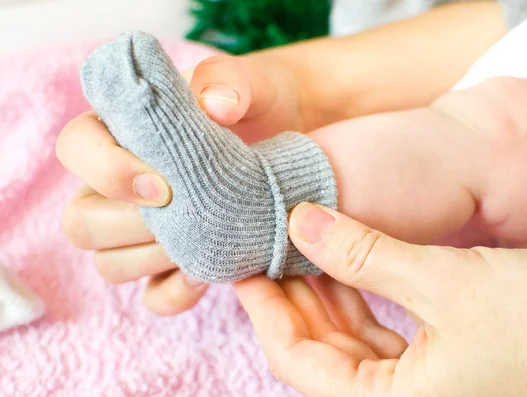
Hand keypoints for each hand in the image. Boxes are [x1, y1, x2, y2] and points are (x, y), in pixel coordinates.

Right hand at [57, 53, 305, 314]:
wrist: (292, 131)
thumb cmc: (260, 101)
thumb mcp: (249, 84)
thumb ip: (228, 83)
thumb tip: (216, 104)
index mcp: (122, 130)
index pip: (75, 147)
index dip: (105, 171)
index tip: (162, 185)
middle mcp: (120, 185)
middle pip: (81, 222)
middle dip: (129, 227)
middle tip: (187, 217)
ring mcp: (142, 230)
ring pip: (109, 264)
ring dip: (152, 261)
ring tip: (205, 242)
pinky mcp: (173, 262)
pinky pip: (153, 295)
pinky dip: (176, 292)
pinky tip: (209, 273)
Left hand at [234, 203, 526, 396]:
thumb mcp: (448, 283)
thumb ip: (366, 255)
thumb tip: (302, 220)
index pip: (299, 361)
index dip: (266, 310)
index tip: (245, 265)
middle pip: (317, 352)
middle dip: (289, 299)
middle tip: (268, 248)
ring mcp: (415, 388)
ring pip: (344, 343)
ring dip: (321, 296)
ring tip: (302, 248)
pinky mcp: (433, 366)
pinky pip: (375, 338)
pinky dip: (354, 301)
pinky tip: (342, 266)